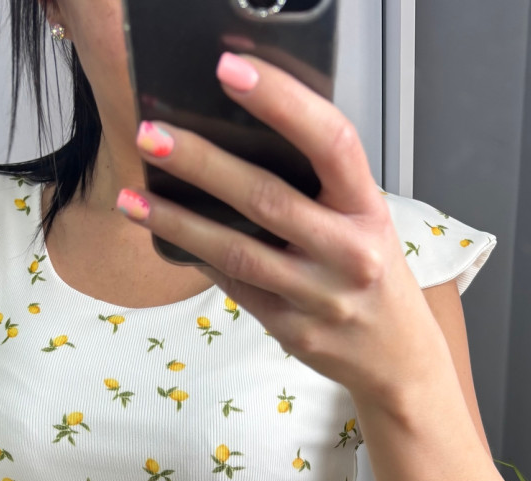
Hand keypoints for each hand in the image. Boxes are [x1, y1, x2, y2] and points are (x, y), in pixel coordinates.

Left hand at [120, 51, 435, 399]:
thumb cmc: (373, 275)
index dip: (282, 102)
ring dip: (178, 221)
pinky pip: (235, 286)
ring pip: (237, 252)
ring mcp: (319, 298)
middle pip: (266, 199)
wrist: (398, 359)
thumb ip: (320, 186)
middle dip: (202, 163)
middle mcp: (349, 254)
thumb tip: (237, 138)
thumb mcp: (365, 221)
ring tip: (133, 197)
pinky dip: (198, 257)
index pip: (331, 143)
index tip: (230, 71)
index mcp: (369, 210)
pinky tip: (164, 235)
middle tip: (152, 134)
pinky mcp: (292, 330)